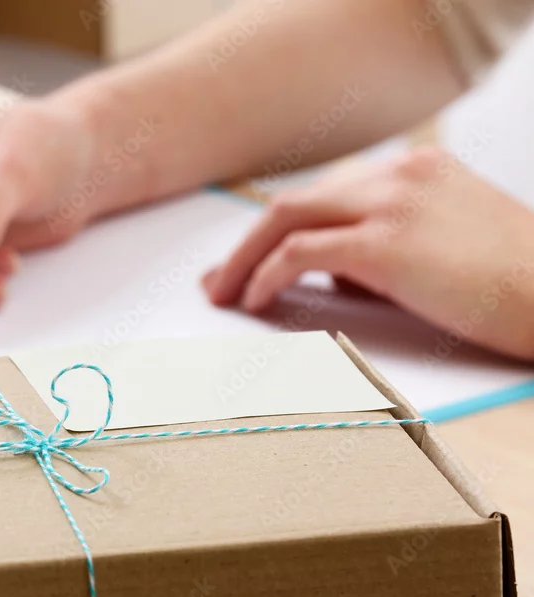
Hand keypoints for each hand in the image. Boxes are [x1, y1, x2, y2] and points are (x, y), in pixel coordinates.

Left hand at [203, 147, 533, 360]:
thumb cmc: (511, 285)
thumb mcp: (442, 249)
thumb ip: (383, 247)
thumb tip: (328, 271)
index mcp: (413, 171)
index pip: (324, 195)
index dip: (276, 229)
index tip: (246, 259)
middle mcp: (396, 176)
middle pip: (294, 202)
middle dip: (246, 244)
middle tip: (217, 282)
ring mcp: (391, 204)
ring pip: (286, 219)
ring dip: (244, 260)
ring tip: (223, 296)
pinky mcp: (386, 242)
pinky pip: (300, 253)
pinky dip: (266, 275)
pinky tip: (255, 299)